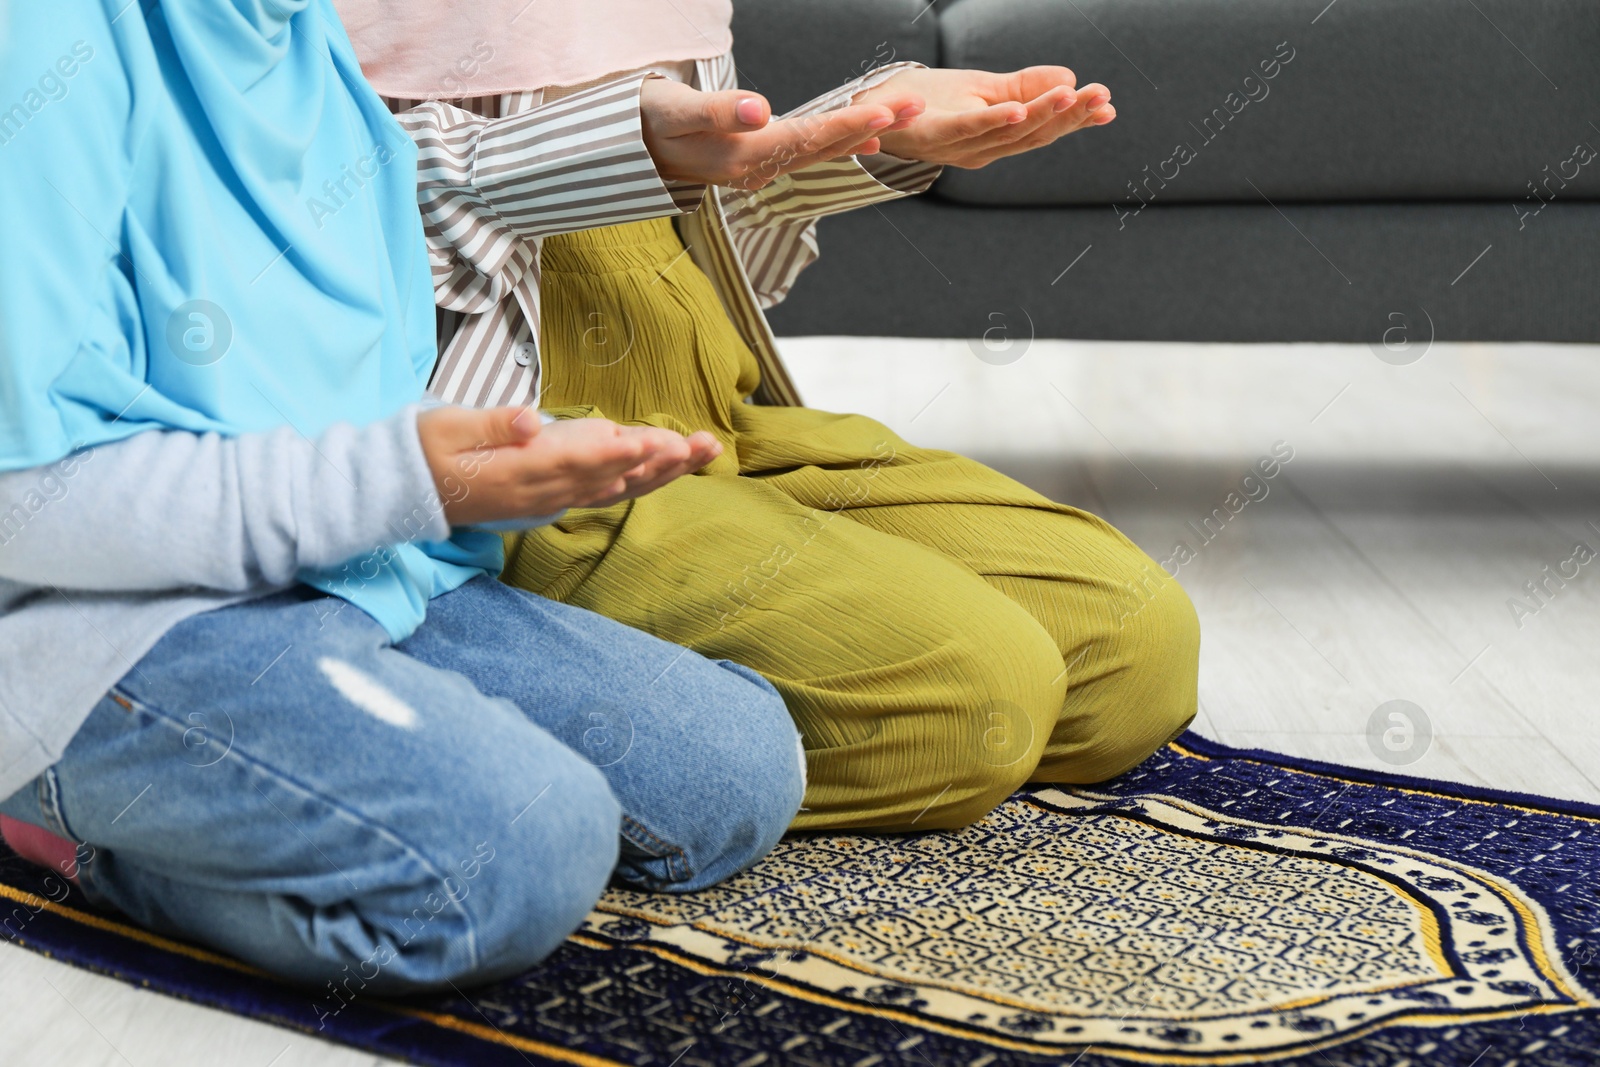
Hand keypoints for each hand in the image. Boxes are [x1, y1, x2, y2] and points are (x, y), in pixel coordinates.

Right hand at [418, 406, 721, 524]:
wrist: (405, 493)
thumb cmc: (426, 451)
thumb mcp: (447, 428)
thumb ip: (491, 424)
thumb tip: (529, 419)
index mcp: (515, 473)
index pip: (571, 462)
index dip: (610, 453)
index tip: (644, 442)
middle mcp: (541, 493)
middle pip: (609, 479)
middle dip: (657, 462)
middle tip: (700, 445)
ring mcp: (549, 499)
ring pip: (615, 488)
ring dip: (661, 472)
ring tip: (702, 452)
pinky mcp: (552, 497)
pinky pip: (603, 492)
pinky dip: (638, 480)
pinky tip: (667, 466)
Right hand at [639, 77, 923, 189]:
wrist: (623, 145)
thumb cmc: (645, 121)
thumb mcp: (676, 110)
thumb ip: (719, 112)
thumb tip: (760, 111)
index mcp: (743, 158)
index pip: (808, 139)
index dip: (850, 124)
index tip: (888, 112)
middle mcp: (756, 169)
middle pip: (824, 146)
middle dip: (871, 125)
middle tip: (917, 104)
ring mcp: (757, 169)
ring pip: (820, 150)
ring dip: (862, 132)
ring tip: (900, 115)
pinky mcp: (756, 161)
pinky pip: (808, 152)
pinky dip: (839, 141)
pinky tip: (863, 138)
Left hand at [852, 66, 1114, 168]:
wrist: (873, 108)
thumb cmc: (930, 100)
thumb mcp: (985, 89)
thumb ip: (1025, 87)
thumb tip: (1070, 80)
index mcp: (996, 140)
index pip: (1043, 130)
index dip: (1076, 120)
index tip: (1108, 107)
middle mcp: (981, 151)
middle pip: (1032, 135)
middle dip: (1070, 118)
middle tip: (1102, 99)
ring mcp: (958, 147)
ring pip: (1008, 133)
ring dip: (1042, 115)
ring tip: (1073, 97)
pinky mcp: (933, 135)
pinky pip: (969, 129)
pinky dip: (994, 121)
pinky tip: (1018, 110)